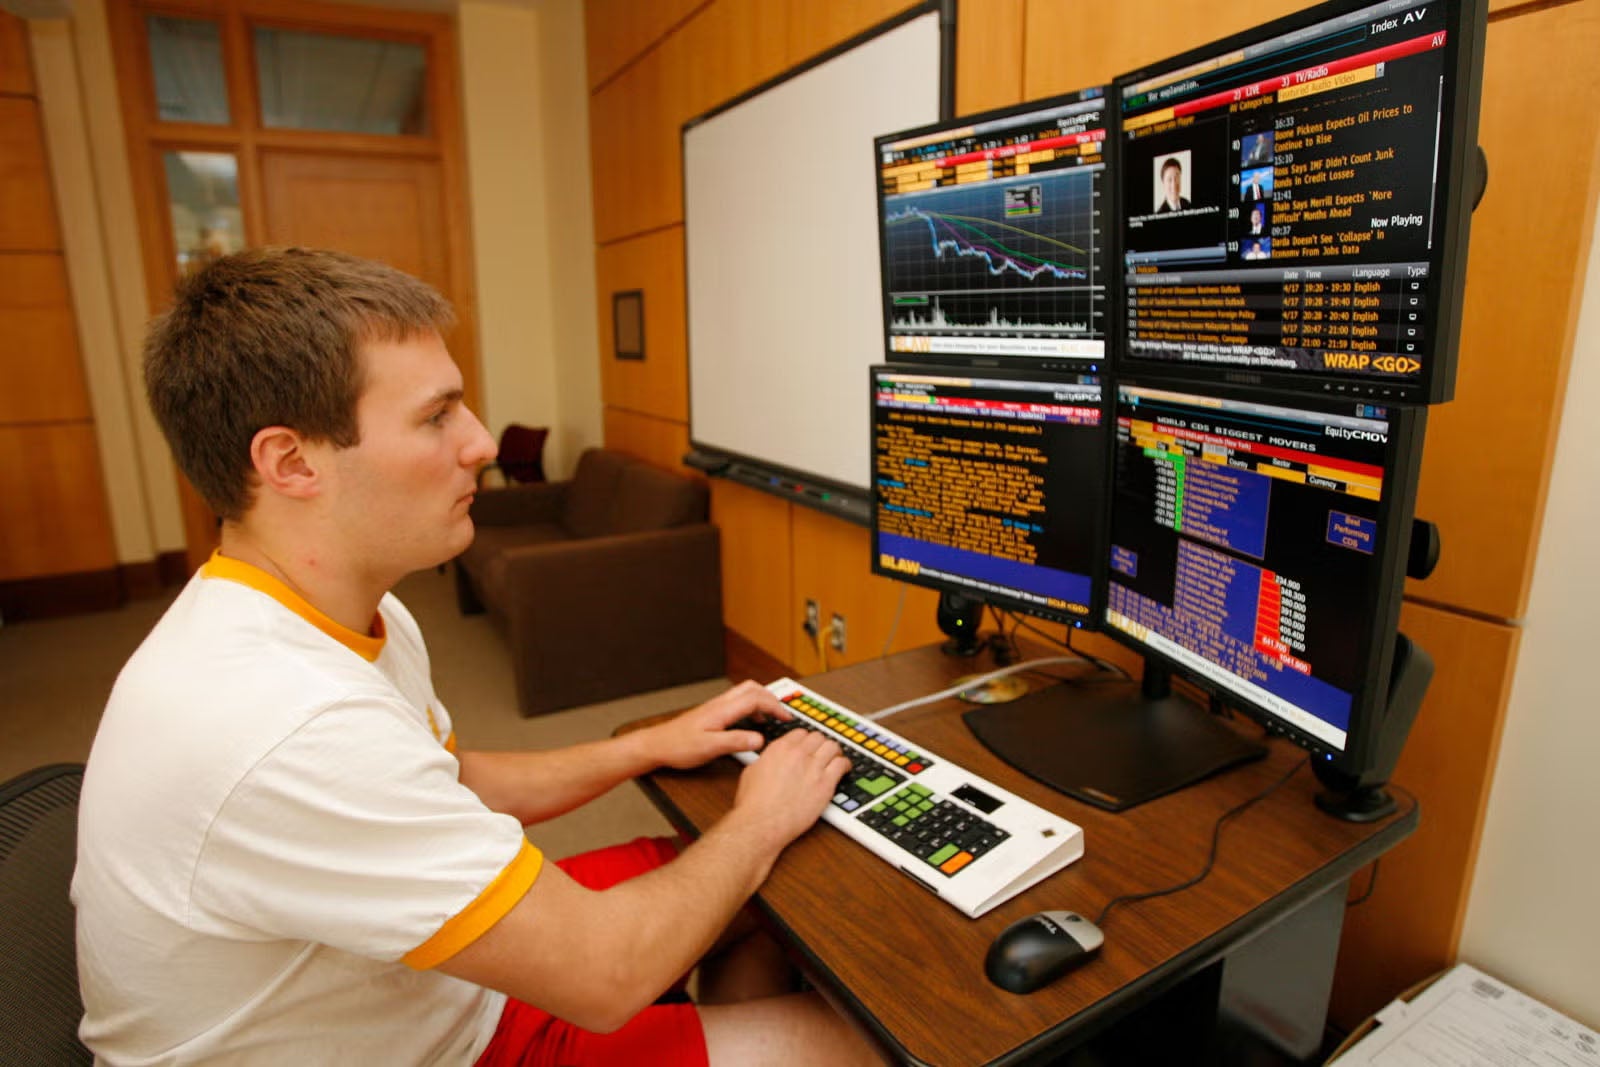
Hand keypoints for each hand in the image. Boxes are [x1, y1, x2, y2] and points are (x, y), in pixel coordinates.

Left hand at [646, 680, 792, 770]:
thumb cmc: (678, 746)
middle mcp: (720, 705)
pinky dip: (751, 709)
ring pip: (745, 694)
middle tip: (782, 712)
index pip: (755, 698)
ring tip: (771, 717)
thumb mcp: (710, 748)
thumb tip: (760, 739)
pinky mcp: (712, 714)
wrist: (657, 745)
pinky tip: (751, 724)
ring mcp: (716, 708)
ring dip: (761, 701)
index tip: (786, 717)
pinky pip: (737, 704)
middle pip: (752, 689)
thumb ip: (736, 742)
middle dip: (771, 698)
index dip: (775, 706)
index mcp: (722, 710)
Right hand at [729, 728, 851, 849]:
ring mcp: (813, 768)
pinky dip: (845, 765)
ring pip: (832, 746)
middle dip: (820, 744)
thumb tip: (770, 760)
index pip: (801, 733)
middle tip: (822, 752)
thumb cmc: (753, 803)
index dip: (805, 739)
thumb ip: (766, 760)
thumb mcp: (752, 771)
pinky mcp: (825, 784)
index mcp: (780, 748)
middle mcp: (798, 754)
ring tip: (835, 758)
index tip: (808, 746)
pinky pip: (842, 764)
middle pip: (818, 737)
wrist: (761, 823)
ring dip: (834, 751)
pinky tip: (843, 770)